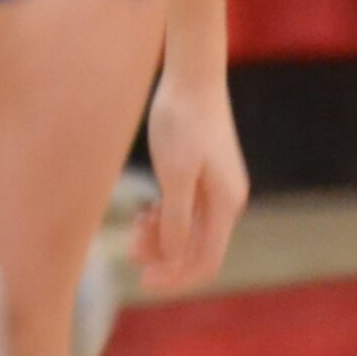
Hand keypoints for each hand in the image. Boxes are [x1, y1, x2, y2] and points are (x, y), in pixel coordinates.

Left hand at [132, 61, 246, 293]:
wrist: (192, 74)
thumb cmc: (183, 120)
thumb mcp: (175, 173)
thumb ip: (175, 218)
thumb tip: (174, 256)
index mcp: (226, 204)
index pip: (206, 261)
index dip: (176, 277)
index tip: (143, 280)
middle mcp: (227, 200)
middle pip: (197, 248)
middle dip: (164, 256)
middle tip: (129, 250)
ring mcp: (216, 186)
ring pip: (188, 229)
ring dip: (161, 237)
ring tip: (133, 228)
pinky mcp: (202, 172)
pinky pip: (184, 210)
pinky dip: (163, 217)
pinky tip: (143, 212)